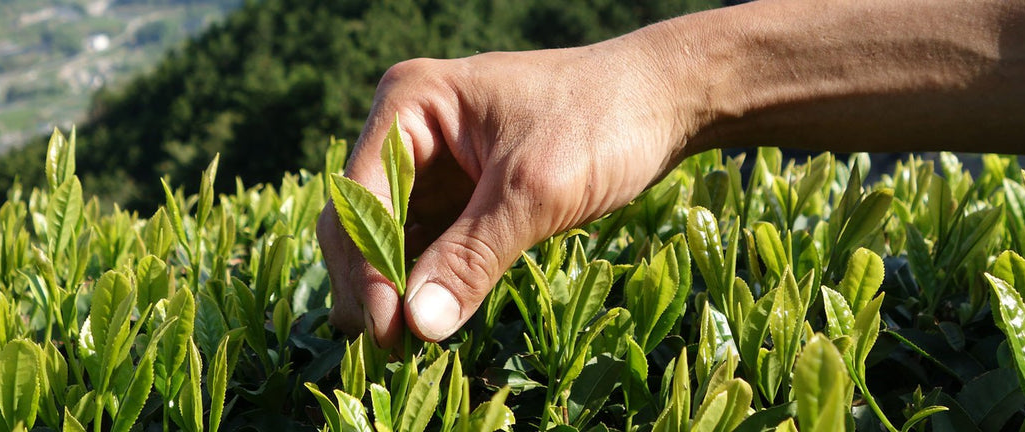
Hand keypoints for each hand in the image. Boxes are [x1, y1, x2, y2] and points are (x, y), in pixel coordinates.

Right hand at [317, 41, 697, 345]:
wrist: (664, 100)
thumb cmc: (603, 120)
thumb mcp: (535, 191)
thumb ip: (473, 257)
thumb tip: (417, 325)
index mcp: (410, 104)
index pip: (360, 198)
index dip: (365, 267)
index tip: (388, 328)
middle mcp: (407, 131)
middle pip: (361, 221)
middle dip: (371, 283)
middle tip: (391, 347)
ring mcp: (431, 164)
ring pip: (387, 240)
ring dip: (393, 290)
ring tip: (404, 347)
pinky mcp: (457, 195)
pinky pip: (424, 246)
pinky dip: (423, 283)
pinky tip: (428, 322)